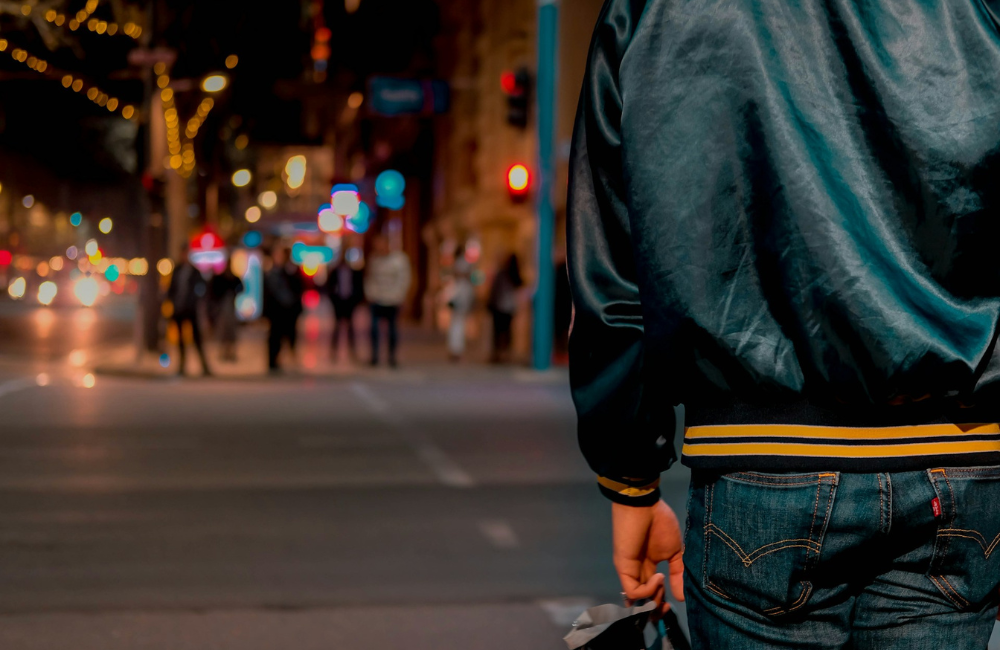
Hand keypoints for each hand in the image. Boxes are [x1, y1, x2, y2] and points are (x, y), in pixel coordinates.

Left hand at [612, 499, 683, 616]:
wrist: (644, 506)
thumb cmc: (660, 523)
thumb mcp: (675, 551)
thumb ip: (678, 573)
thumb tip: (681, 597)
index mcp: (650, 566)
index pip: (652, 592)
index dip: (660, 603)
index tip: (672, 605)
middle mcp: (638, 571)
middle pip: (642, 600)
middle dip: (655, 609)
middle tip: (666, 607)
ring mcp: (630, 570)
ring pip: (636, 599)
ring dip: (652, 600)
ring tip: (663, 585)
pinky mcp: (624, 568)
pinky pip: (633, 590)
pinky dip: (647, 590)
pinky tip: (659, 576)